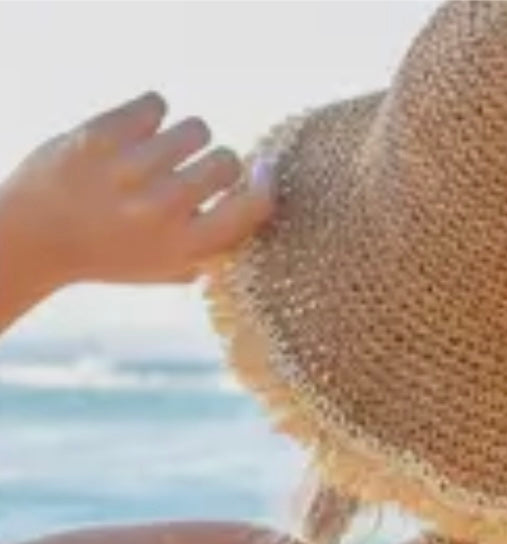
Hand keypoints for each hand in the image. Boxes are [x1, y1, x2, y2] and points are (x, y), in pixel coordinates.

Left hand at [0, 91, 272, 292]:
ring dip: (185, 139)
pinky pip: (156, 103)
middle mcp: (162, 209)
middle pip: (226, 161)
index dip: (264, 185)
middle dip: (217, 164)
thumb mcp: (167, 269)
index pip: (250, 207)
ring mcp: (130, 169)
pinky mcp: (101, 134)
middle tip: (194, 172)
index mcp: (184, 246)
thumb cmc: (110, 255)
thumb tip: (257, 203)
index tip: (262, 172)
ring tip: (163, 153)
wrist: (36, 237)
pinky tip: (138, 133)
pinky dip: (152, 115)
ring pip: (195, 128)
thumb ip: (213, 250)